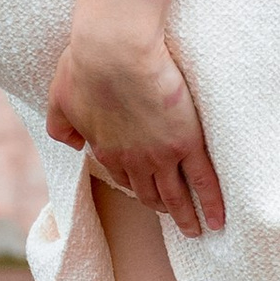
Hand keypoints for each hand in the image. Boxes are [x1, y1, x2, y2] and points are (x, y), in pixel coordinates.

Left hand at [44, 23, 226, 237]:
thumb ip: (61, 126)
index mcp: (105, 150)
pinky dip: (212, 202)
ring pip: (176, 195)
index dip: (136, 187)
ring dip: (187, 216)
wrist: (113, 51)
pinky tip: (219, 218)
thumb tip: (71, 144)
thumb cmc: (85, 65)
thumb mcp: (60, 99)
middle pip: (149, 193)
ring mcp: (161, 155)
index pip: (122, 178)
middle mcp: (132, 161)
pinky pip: (203, 180)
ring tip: (198, 229)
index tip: (146, 193)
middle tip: (174, 217)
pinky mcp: (186, 142)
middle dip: (162, 208)